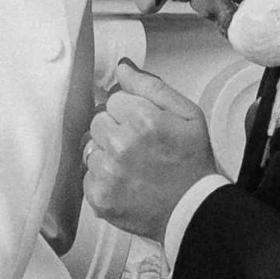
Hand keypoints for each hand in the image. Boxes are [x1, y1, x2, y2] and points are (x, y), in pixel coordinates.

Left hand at [84, 60, 218, 240]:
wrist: (192, 210)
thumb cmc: (192, 164)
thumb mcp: (187, 115)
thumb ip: (152, 87)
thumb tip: (123, 68)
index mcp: (143, 120)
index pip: (113, 98)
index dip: (129, 110)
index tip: (143, 124)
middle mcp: (122, 145)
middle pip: (97, 120)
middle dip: (115, 129)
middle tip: (139, 146)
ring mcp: (108, 173)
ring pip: (90, 147)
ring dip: (107, 154)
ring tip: (133, 166)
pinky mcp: (99, 196)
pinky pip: (87, 175)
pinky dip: (103, 179)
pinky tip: (125, 182)